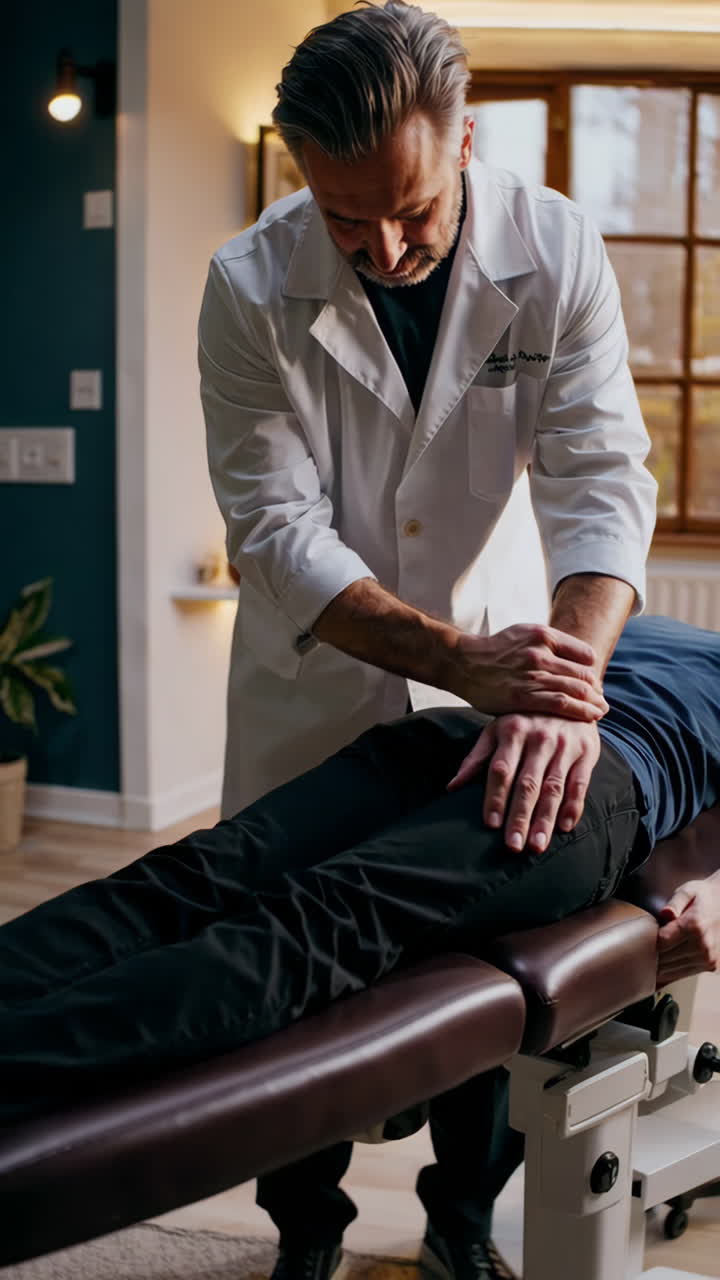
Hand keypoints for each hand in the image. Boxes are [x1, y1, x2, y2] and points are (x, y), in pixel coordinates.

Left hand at [447, 715, 600, 853]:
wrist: (569, 696)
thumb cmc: (525, 720)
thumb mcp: (497, 729)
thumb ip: (476, 758)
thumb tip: (452, 787)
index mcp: (513, 731)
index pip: (501, 769)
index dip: (495, 797)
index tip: (491, 824)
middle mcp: (539, 738)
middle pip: (528, 783)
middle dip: (520, 817)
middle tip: (513, 845)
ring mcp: (564, 746)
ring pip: (554, 788)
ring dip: (545, 819)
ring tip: (537, 845)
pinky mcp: (587, 752)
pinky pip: (580, 783)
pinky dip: (573, 806)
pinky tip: (565, 828)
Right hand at [452, 624, 607, 722]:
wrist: (464, 663)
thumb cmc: (497, 651)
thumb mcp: (524, 634)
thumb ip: (551, 643)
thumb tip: (581, 658)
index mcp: (543, 635)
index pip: (584, 654)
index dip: (592, 670)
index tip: (594, 682)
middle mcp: (540, 653)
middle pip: (583, 674)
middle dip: (596, 690)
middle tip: (602, 701)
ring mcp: (532, 675)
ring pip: (576, 690)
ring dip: (593, 703)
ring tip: (601, 711)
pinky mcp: (523, 696)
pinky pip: (561, 704)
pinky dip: (580, 711)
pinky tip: (590, 717)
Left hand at [656, 874, 719, 985]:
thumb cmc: (705, 896)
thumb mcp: (689, 891)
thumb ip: (675, 902)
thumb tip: (665, 913)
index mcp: (695, 926)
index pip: (661, 943)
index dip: (650, 940)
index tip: (646, 935)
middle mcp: (703, 945)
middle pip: (666, 958)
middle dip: (653, 953)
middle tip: (645, 946)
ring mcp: (708, 958)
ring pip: (674, 969)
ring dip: (662, 964)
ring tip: (655, 954)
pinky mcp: (711, 965)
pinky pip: (685, 973)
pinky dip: (673, 970)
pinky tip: (665, 964)